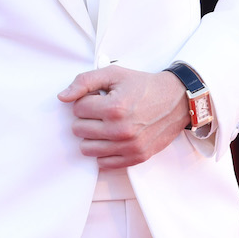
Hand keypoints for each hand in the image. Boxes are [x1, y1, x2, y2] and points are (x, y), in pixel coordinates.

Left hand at [58, 66, 189, 168]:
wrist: (176, 101)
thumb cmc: (143, 86)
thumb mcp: (114, 74)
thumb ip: (84, 82)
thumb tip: (62, 97)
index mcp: (114, 108)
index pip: (77, 109)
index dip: (85, 101)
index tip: (98, 98)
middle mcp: (121, 130)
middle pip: (78, 130)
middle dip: (86, 118)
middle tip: (101, 111)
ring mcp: (129, 147)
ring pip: (86, 149)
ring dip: (92, 136)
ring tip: (105, 124)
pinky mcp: (136, 158)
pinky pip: (103, 163)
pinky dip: (103, 151)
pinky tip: (112, 137)